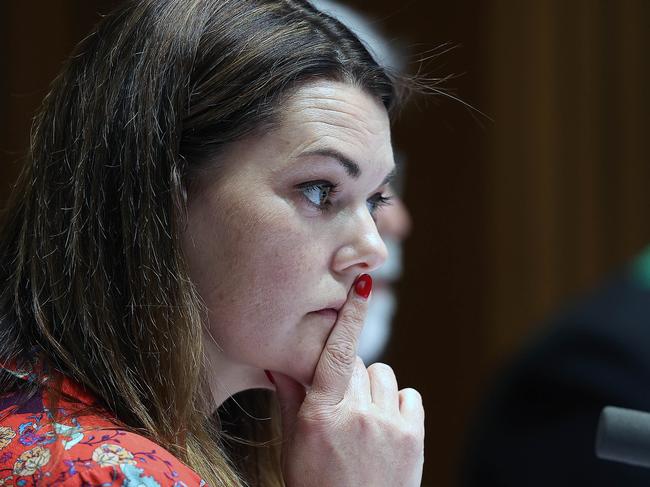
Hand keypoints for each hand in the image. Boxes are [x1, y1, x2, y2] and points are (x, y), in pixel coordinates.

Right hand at [271, 274, 424, 486]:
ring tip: (363, 422)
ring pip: (383, 375)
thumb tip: (279, 364)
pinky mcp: (412, 435)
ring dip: (372, 390)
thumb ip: (291, 400)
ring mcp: (387, 424)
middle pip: (357, 363)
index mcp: (321, 415)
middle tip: (340, 407)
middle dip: (347, 377)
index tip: (362, 284)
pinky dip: (397, 405)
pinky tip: (384, 428)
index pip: (335, 353)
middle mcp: (356, 415)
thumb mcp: (294, 447)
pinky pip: (408, 395)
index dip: (350, 315)